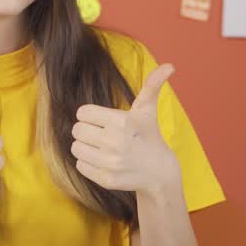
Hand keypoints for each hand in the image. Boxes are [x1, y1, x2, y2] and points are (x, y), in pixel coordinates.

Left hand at [71, 64, 180, 194]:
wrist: (159, 172)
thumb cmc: (148, 135)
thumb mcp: (148, 110)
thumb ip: (153, 85)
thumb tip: (170, 65)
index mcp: (122, 121)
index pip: (82, 113)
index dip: (90, 115)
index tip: (103, 120)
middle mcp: (115, 142)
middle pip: (77, 130)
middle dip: (87, 130)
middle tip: (103, 134)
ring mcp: (110, 163)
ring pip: (75, 148)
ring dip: (85, 146)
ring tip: (101, 147)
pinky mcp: (106, 180)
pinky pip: (80, 165)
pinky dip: (88, 163)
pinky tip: (104, 161)